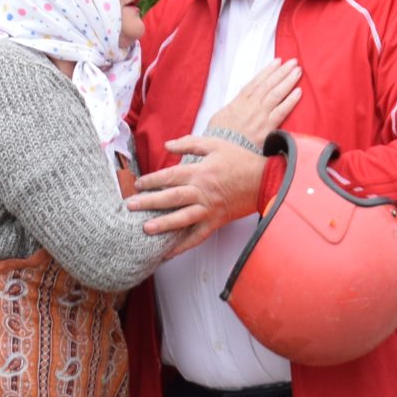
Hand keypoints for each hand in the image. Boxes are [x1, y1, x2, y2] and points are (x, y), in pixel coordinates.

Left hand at [130, 131, 273, 236]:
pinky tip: (168, 253)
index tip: (139, 184)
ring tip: (145, 228)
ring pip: (182, 218)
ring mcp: (209, 209)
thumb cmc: (240, 160)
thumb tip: (167, 145)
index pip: (170, 176)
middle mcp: (202, 192)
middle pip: (171, 197)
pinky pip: (197, 237)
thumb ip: (189, 143)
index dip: (152, 180)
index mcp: (200, 172)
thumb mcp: (215, 144)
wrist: (265, 180)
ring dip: (163, 224)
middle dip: (149, 202)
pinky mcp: (216, 222)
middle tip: (131, 206)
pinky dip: (182, 247)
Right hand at [209, 60, 303, 146]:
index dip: (267, 71)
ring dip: (288, 81)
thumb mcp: (219, 118)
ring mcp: (260, 116)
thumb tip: (235, 105)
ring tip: (297, 71)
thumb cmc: (219, 138)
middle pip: (269, 84)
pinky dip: (290, 100)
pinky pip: (282, 111)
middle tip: (293, 62)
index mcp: (239, 102)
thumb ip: (231, 108)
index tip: (277, 62)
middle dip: (282, 72)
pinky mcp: (267, 128)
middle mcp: (251, 106)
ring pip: (276, 93)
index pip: (256, 82)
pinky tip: (299, 92)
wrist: (222, 153)